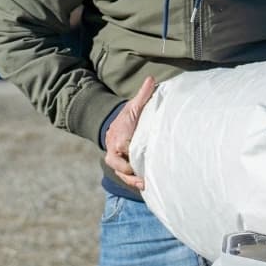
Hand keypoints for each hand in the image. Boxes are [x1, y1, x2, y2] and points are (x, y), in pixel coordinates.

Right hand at [104, 76, 155, 190]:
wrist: (116, 126)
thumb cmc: (128, 117)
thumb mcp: (135, 106)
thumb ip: (143, 95)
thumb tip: (151, 79)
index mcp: (118, 136)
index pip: (123, 145)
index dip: (132, 150)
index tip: (142, 154)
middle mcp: (114, 150)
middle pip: (118, 164)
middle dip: (130, 170)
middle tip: (143, 177)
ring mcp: (116, 161)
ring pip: (121, 173)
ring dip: (132, 180)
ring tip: (145, 184)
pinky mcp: (121, 168)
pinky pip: (125, 177)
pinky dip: (133, 182)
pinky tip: (146, 186)